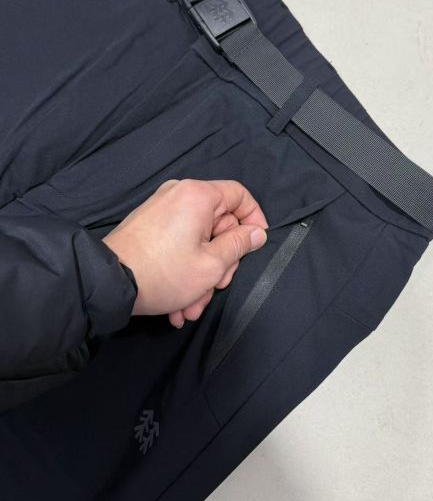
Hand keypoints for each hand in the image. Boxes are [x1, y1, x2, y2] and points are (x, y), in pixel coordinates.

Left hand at [102, 178, 268, 327]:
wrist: (108, 285)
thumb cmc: (162, 273)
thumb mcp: (212, 265)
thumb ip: (239, 245)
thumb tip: (256, 233)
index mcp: (198, 196)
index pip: (239, 194)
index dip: (254, 219)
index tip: (255, 244)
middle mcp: (179, 195)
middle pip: (218, 224)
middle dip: (220, 262)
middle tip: (216, 287)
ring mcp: (162, 210)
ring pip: (198, 241)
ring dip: (200, 276)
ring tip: (191, 306)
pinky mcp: (149, 226)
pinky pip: (178, 244)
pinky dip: (183, 271)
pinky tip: (177, 303)